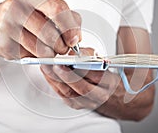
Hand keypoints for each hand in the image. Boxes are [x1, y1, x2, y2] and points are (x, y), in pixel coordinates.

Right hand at [0, 0, 80, 58]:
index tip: (74, 39)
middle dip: (62, 46)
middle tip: (62, 48)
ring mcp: (8, 26)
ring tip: (48, 49)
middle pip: (50, 32)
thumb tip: (76, 37)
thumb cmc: (21, 15)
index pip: (57, 8)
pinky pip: (30, 56)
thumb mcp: (42, 7)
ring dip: (50, 54)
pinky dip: (36, 57)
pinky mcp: (4, 44)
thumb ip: (65, 17)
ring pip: (41, 48)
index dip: (70, 27)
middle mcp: (17, 7)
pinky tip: (31, 49)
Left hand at [40, 48, 154, 119]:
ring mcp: (88, 103)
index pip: (94, 76)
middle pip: (79, 87)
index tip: (65, 61)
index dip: (79, 69)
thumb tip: (74, 53)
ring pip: (69, 93)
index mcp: (108, 82)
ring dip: (54, 79)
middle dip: (63, 75)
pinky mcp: (77, 105)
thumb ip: (89, 54)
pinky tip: (48, 75)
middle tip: (51, 64)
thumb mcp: (101, 59)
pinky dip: (54, 84)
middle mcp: (99, 95)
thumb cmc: (105, 73)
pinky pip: (63, 96)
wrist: (112, 93)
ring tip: (45, 67)